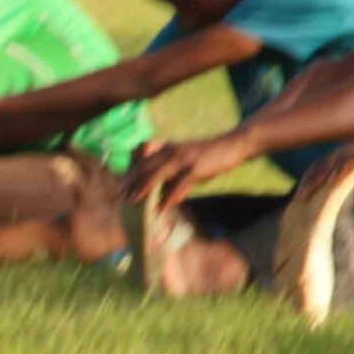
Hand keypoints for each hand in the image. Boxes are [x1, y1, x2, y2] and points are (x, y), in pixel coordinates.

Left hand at [125, 133, 250, 208]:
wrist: (232, 145)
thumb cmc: (207, 155)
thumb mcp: (184, 159)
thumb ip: (170, 173)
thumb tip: (160, 195)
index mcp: (166, 147)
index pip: (140, 159)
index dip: (129, 173)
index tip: (121, 188)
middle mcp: (170, 151)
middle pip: (143, 168)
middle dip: (131, 184)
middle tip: (121, 199)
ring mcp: (182, 159)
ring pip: (155, 176)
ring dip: (142, 191)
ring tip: (133, 204)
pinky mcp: (194, 169)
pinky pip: (177, 185)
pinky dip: (168, 198)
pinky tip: (161, 209)